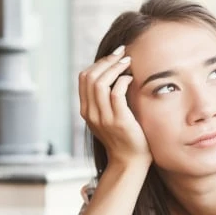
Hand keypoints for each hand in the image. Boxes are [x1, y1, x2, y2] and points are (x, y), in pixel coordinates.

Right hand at [78, 45, 151, 168]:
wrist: (129, 161)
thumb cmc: (123, 137)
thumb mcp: (107, 117)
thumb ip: (104, 100)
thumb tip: (112, 74)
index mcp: (86, 110)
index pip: (84, 78)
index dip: (98, 63)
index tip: (113, 56)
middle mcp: (91, 113)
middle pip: (90, 77)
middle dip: (107, 61)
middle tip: (122, 53)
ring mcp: (103, 118)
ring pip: (100, 83)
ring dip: (115, 67)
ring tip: (128, 61)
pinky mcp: (119, 121)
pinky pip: (116, 93)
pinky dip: (123, 81)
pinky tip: (131, 78)